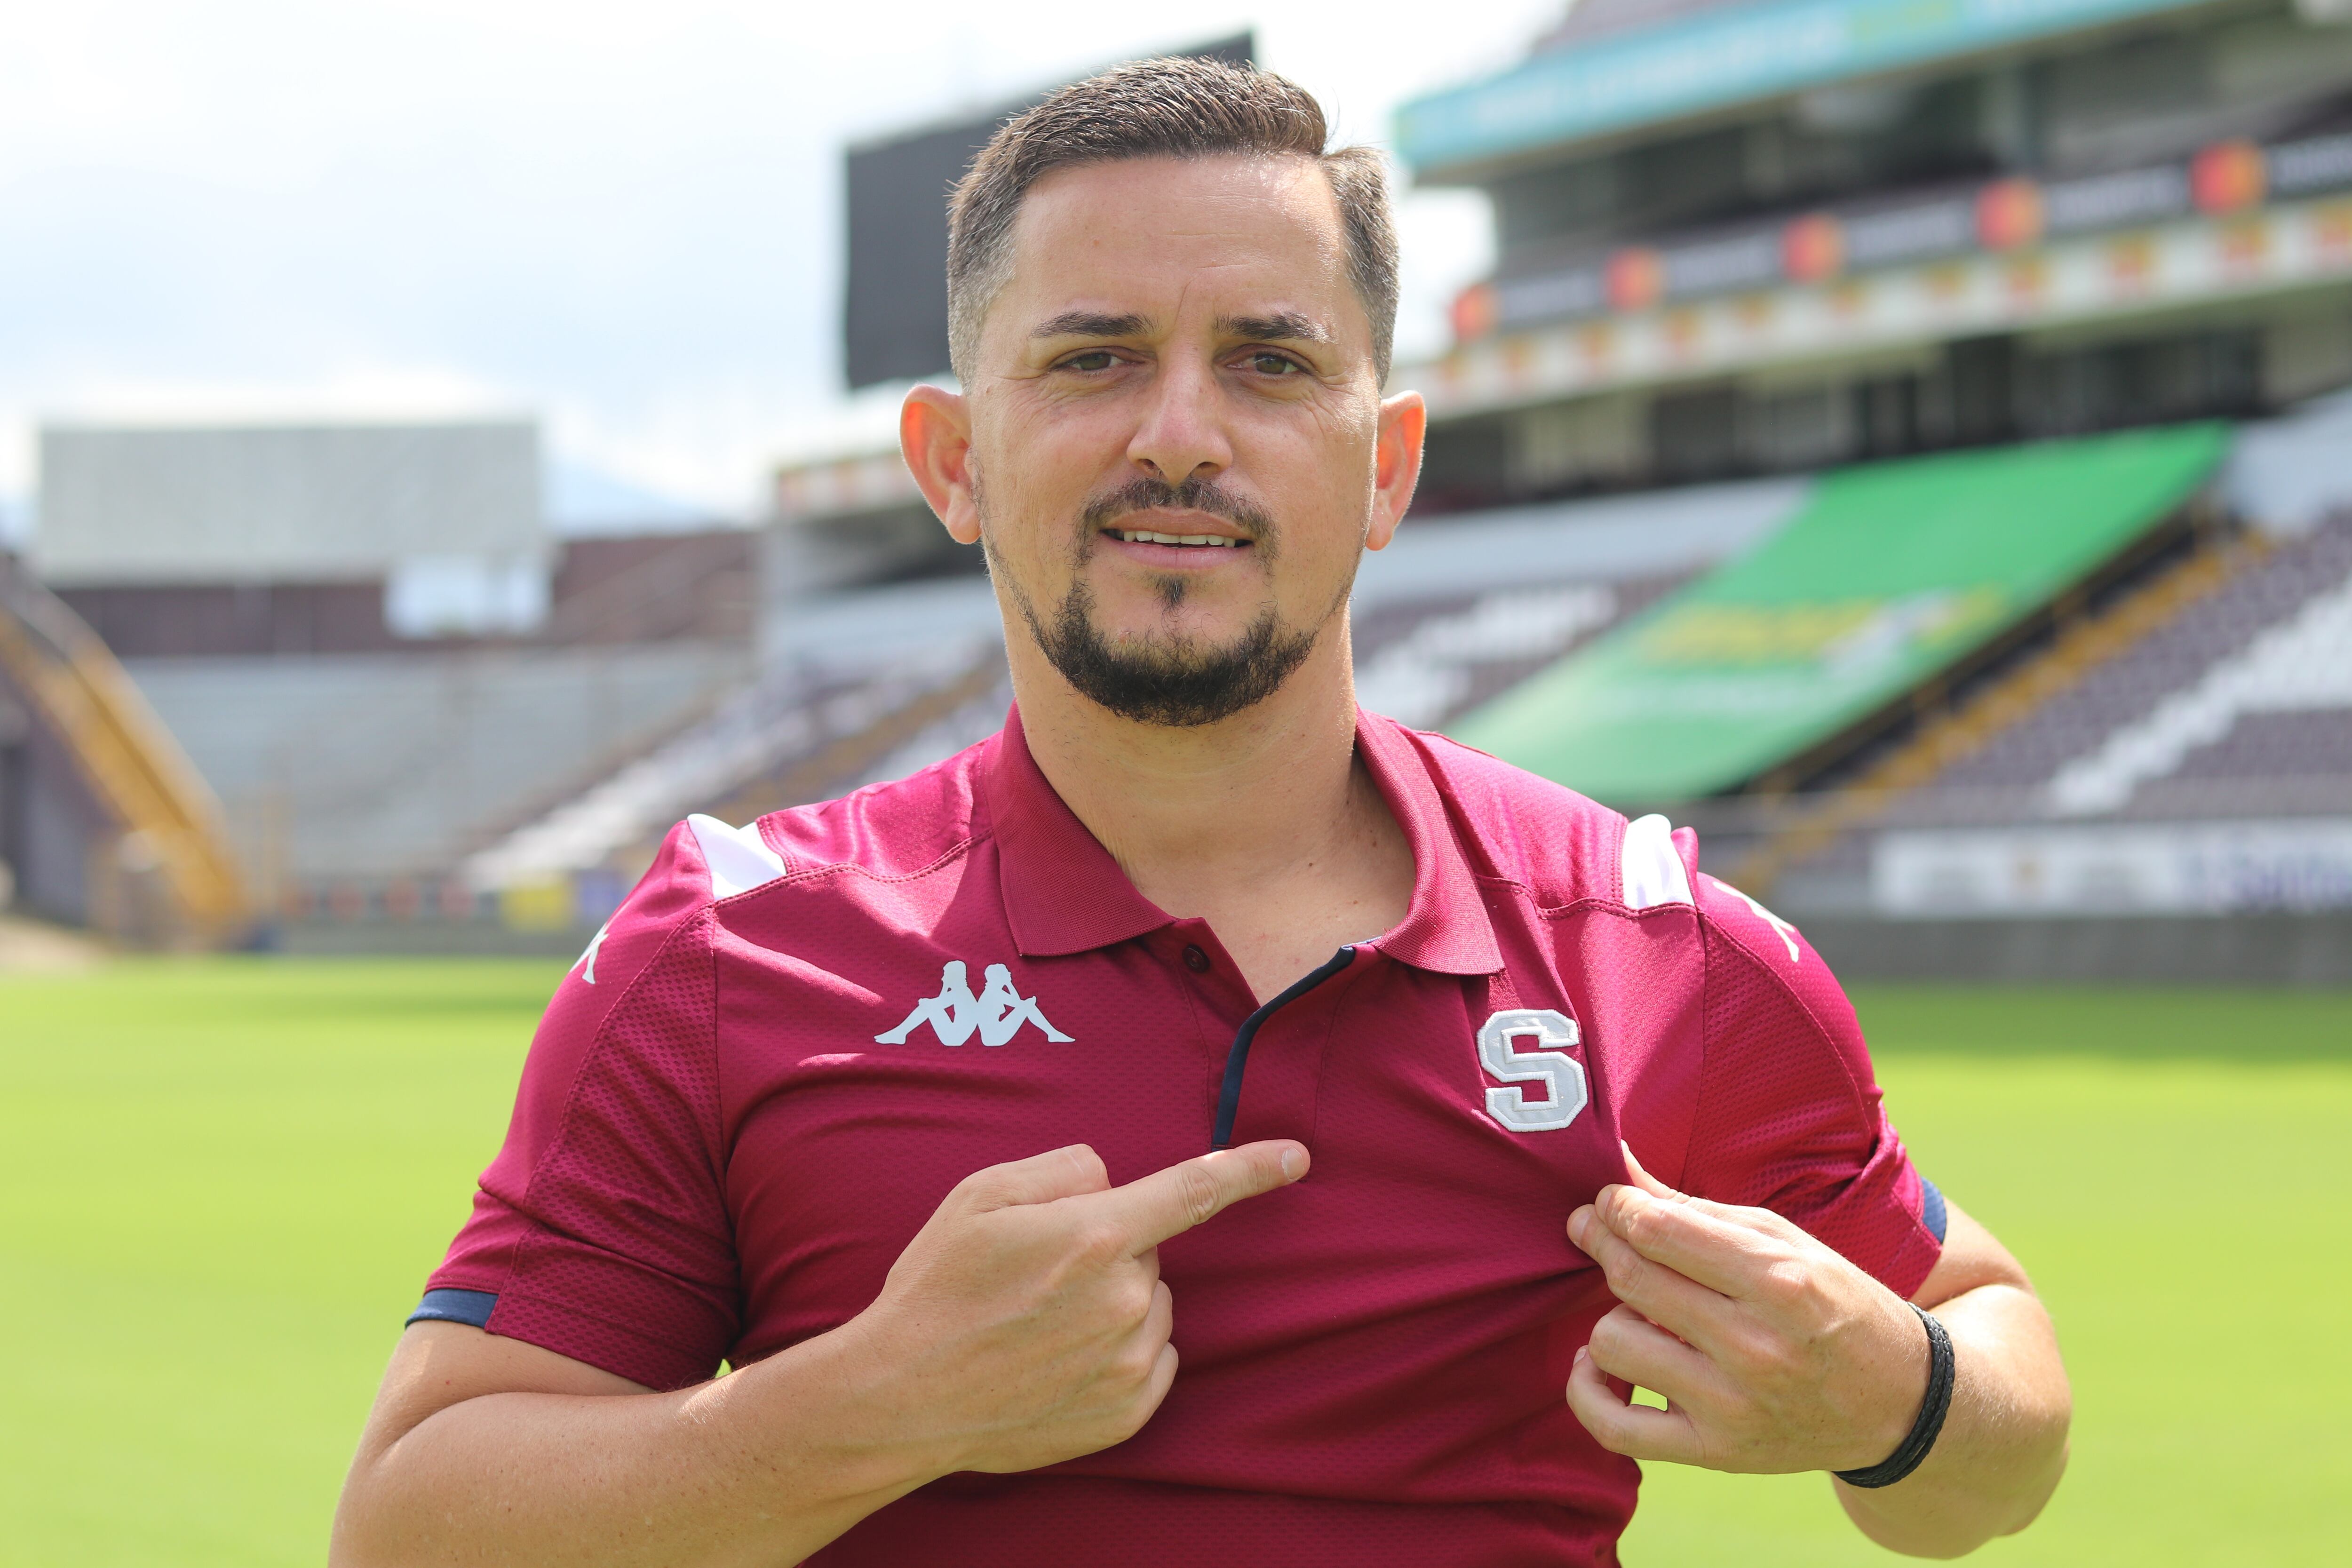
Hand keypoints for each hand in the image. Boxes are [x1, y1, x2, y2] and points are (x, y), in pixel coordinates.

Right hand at [847, 1140, 1307, 1476]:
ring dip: (1116, 1303)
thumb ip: (1062, 1169)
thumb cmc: (938, 1288)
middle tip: (1040, 1274)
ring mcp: (1128, 1362)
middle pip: (1150, 1252)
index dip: (1251, 1168)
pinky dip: (1121, 1352)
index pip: (1195, 1190)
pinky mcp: (1126, 1412)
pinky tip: (1060, 1359)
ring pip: (1152, 1306)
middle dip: (1111, 1249)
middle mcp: (1124, 1299)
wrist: (901, 1397)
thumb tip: (1112, 1179)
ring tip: (1040, 1322)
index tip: (1297, 1157)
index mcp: (1094, 1235)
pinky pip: (1153, 1360)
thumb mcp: (980, 1195)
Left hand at [1564, 1146, 1927, 1474]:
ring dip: (1612, 1315)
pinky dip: (1586, 1391)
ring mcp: (1734, 1407)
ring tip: (1641, 1310)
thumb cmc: (1836, 1304)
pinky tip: (1598, 1363)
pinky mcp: (1717, 1453)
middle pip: (1632, 1279)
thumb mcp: (1785, 1243)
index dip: (1617, 1208)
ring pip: (1613, 1342)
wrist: (1902, 1403)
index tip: (1610, 1202)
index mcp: (1780, 1282)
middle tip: (1599, 1232)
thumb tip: (1620, 1173)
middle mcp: (1756, 1347)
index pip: (1660, 1231)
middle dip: (1602, 1243)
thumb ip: (1698, 1211)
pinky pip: (1614, 1427)